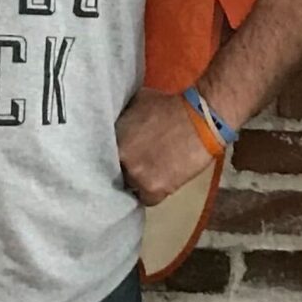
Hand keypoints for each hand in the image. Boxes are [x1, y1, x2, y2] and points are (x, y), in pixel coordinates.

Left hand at [117, 89, 219, 206]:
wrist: (200, 118)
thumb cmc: (169, 105)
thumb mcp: (137, 102)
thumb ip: (121, 117)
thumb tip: (113, 121)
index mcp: (112, 137)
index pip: (101, 156)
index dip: (111, 157)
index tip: (121, 156)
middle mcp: (120, 158)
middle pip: (114, 173)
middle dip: (124, 168)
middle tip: (137, 164)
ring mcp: (136, 175)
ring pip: (130, 187)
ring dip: (138, 181)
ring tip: (151, 173)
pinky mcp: (154, 188)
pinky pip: (146, 199)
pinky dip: (151, 194)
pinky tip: (159, 183)